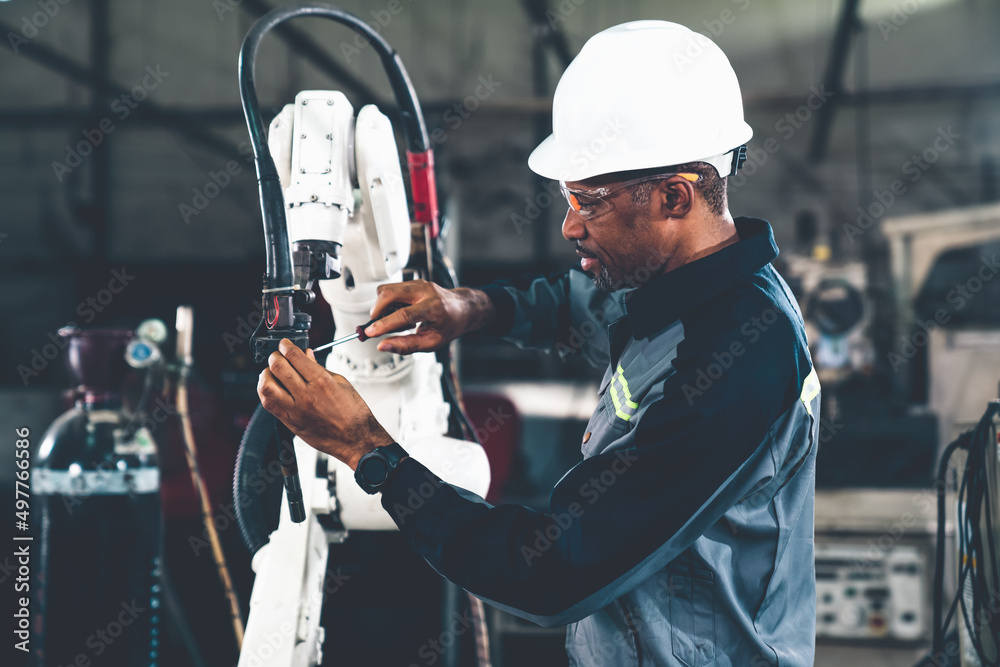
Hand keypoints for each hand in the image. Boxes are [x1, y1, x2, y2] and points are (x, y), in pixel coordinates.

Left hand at [257, 339, 394, 469]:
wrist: (356, 439)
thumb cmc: (354, 414)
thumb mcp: (341, 383)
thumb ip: (320, 368)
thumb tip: (307, 356)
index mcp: (321, 382)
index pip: (294, 356)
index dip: (285, 345)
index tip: (284, 344)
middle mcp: (306, 395)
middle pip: (278, 367)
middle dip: (275, 356)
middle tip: (278, 356)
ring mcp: (296, 410)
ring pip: (267, 386)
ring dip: (266, 374)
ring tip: (272, 372)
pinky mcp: (291, 422)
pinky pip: (269, 404)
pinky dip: (265, 392)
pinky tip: (271, 388)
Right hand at [363, 280, 495, 354]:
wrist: (463, 308)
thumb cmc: (450, 326)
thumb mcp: (431, 342)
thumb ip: (406, 346)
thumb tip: (383, 346)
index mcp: (433, 307)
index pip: (403, 314)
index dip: (384, 324)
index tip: (370, 332)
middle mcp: (425, 291)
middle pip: (389, 294)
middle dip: (376, 311)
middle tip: (377, 326)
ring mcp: (419, 283)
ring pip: (386, 289)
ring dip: (382, 307)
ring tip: (395, 320)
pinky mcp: (413, 282)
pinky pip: (391, 289)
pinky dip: (388, 302)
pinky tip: (399, 312)